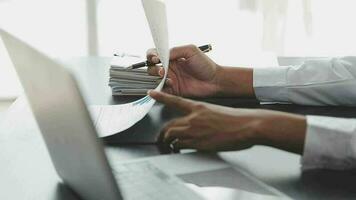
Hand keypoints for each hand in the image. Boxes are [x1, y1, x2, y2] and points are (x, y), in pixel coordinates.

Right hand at [147, 44, 254, 97]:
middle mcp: (169, 68)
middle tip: (162, 70)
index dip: (151, 56)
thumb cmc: (205, 64)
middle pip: (152, 67)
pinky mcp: (173, 90)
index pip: (154, 54)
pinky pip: (162, 91)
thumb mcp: (190, 50)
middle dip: (154, 69)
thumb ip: (175, 50)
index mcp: (172, 57)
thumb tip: (160, 54)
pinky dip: (161, 89)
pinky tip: (170, 85)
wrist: (215, 80)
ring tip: (169, 79)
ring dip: (159, 78)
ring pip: (155, 79)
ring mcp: (170, 79)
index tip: (155, 58)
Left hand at [148, 90, 306, 153]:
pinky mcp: (198, 143)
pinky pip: (180, 145)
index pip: (174, 100)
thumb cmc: (236, 119)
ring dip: (168, 142)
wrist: (247, 125)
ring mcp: (194, 131)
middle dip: (162, 134)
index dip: (161, 97)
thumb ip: (204, 117)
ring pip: (171, 136)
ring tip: (168, 146)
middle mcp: (193, 118)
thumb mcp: (217, 111)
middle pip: (168, 125)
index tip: (151, 93)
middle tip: (161, 138)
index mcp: (198, 107)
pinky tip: (178, 149)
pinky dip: (177, 147)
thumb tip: (198, 124)